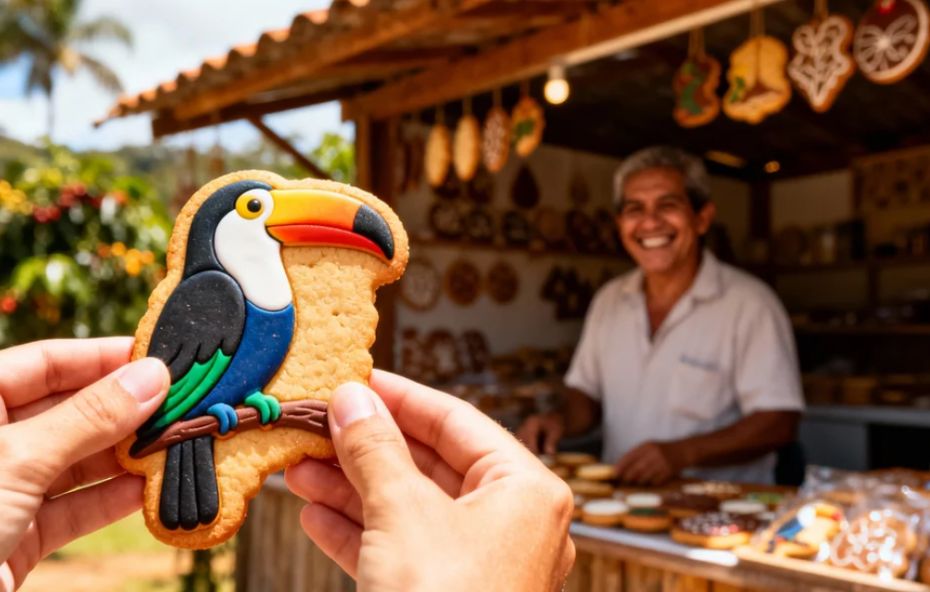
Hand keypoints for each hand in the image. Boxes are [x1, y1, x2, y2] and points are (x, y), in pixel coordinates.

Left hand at [0, 338, 168, 590]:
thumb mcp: (19, 459)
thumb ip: (89, 418)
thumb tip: (152, 377)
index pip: (45, 363)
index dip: (101, 357)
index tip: (157, 356)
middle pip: (68, 411)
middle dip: (125, 408)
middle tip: (181, 400)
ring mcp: (5, 491)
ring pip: (78, 461)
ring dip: (127, 454)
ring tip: (176, 441)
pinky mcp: (19, 537)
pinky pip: (75, 507)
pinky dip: (113, 499)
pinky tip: (151, 488)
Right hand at [285, 370, 574, 591]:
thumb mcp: (402, 515)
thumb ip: (374, 449)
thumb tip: (351, 398)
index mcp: (525, 491)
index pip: (458, 421)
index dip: (401, 397)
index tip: (356, 379)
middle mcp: (512, 523)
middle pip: (429, 464)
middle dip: (366, 446)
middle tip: (318, 424)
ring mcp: (481, 564)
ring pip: (409, 508)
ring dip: (352, 487)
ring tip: (300, 466)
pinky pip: (400, 549)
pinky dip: (357, 532)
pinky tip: (314, 513)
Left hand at [614, 441, 686, 485]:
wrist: (683, 451)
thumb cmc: (662, 450)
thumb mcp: (649, 447)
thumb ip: (637, 455)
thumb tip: (620, 466)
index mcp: (647, 446)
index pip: (630, 456)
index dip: (621, 466)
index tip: (614, 472)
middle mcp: (654, 454)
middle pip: (636, 469)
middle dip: (627, 476)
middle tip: (622, 481)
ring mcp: (662, 464)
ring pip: (644, 477)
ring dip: (637, 481)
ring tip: (633, 482)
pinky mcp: (668, 472)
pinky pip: (654, 481)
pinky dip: (649, 483)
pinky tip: (647, 482)